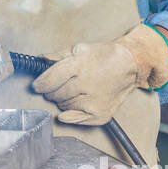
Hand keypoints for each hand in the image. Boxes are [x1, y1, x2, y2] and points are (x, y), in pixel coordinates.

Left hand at [31, 23, 167, 124]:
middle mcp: (87, 84)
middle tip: (56, 88)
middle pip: (56, 94)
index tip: (37, 86)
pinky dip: (70, 115)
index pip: (50, 79)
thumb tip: (40, 59)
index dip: (40, 84)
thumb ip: (59, 56)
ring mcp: (94, 101)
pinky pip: (76, 119)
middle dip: (51, 92)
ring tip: (72, 92)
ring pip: (64, 107)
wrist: (130, 65)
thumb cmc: (105, 56)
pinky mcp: (100, 113)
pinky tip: (71, 107)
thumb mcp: (81, 49)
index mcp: (80, 66)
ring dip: (62, 101)